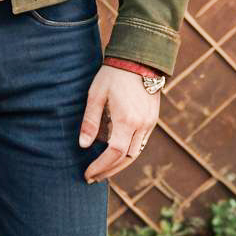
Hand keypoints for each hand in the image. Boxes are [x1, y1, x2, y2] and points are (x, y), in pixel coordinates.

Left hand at [79, 64, 159, 183]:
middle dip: (108, 170)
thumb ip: (90, 121)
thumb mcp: (96, 95)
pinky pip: (141, 143)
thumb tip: (83, 146)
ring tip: (102, 168)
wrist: (138, 58)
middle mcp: (141, 125)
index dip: (100, 167)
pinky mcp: (152, 119)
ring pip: (135, 153)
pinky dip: (128, 152)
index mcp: (127, 120)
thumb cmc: (113, 75)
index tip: (88, 174)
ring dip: (119, 164)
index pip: (114, 154)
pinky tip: (115, 152)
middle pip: (126, 159)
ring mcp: (149, 123)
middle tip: (93, 177)